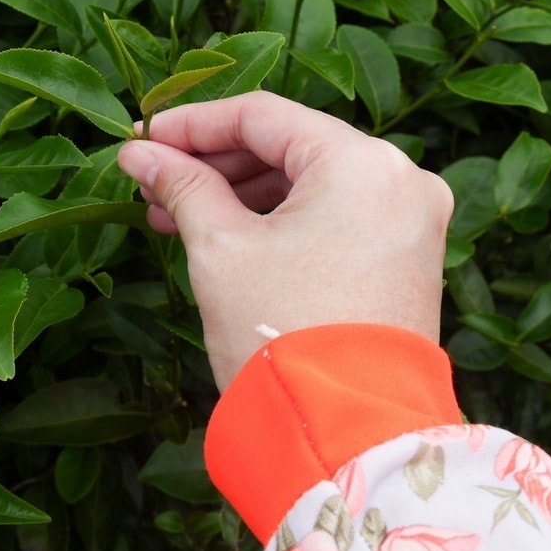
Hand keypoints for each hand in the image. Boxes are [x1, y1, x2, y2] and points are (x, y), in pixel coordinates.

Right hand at [117, 92, 453, 391]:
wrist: (342, 435)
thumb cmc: (280, 332)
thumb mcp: (220, 249)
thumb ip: (181, 187)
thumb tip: (139, 155)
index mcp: (362, 162)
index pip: (262, 116)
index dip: (193, 124)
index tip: (143, 138)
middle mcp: (401, 181)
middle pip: (290, 148)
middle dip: (215, 165)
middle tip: (154, 183)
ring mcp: (411, 223)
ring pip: (311, 185)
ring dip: (242, 196)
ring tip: (176, 217)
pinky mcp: (407, 261)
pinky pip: (335, 218)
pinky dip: (282, 223)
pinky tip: (226, 236)